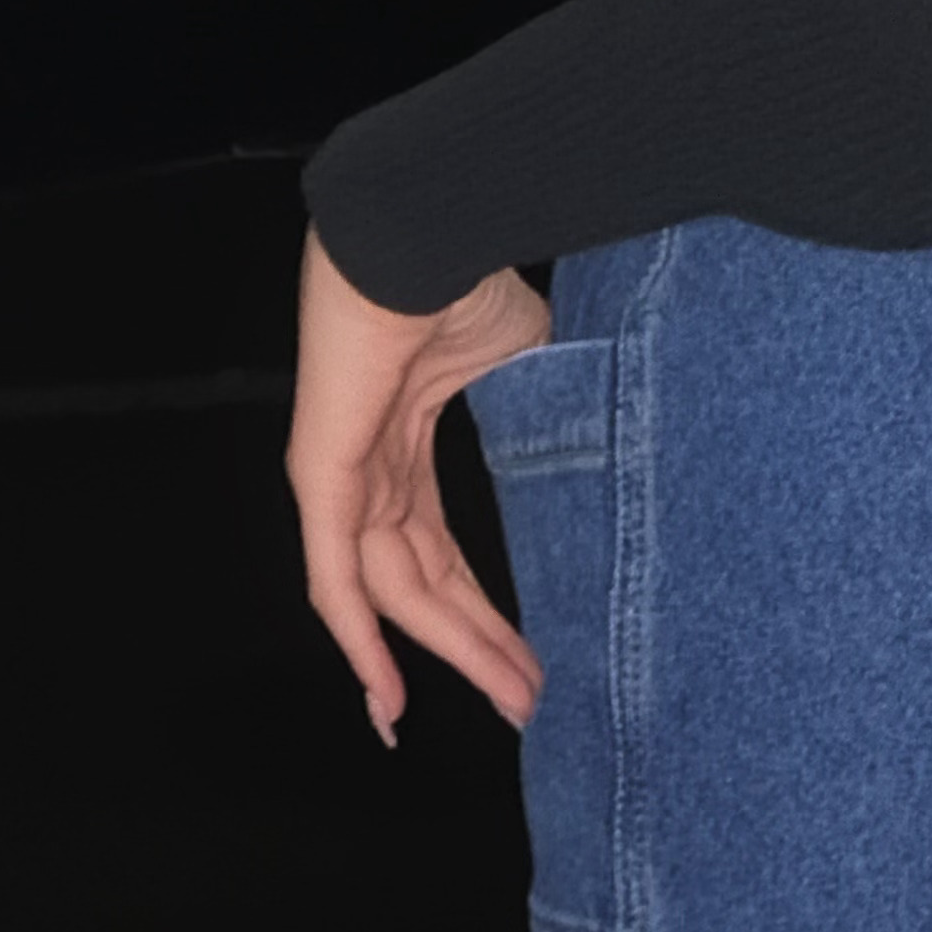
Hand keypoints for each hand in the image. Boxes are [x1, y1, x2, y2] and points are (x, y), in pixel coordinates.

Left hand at [288, 225, 551, 742]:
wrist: (425, 232)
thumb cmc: (469, 277)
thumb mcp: (527, 360)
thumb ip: (547, 418)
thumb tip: (609, 453)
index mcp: (408, 435)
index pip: (439, 547)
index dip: (479, 608)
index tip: (527, 658)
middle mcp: (370, 467)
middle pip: (423, 582)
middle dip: (478, 644)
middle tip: (530, 699)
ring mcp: (341, 476)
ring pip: (393, 593)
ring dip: (449, 651)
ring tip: (509, 698)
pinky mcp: (322, 475)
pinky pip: (334, 577)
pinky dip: (360, 642)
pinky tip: (387, 698)